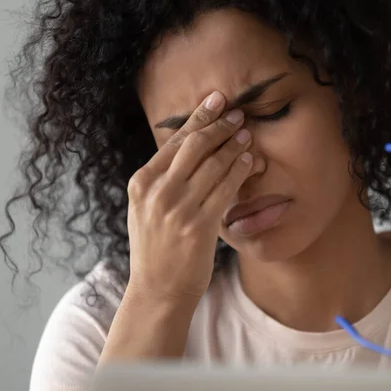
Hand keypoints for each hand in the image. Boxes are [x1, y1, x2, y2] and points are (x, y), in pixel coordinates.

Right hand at [126, 91, 252, 301]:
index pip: (173, 141)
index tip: (216, 100)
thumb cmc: (156, 248)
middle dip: (218, 126)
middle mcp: (157, 192)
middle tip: (237, 114)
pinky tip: (248, 161)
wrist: (158, 289)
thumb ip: (162, 179)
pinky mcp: (198, 226)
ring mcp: (177, 209)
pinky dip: (238, 171)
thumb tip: (188, 146)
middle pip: (194, 146)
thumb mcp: (146, 209)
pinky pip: (224, 189)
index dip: (198, 118)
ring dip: (233, 146)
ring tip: (246, 135)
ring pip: (212, 165)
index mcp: (141, 183)